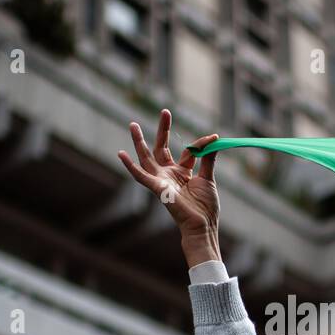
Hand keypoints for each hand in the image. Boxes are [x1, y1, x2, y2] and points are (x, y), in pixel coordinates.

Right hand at [117, 109, 221, 267]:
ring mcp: (161, 180)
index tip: (213, 136)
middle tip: (165, 111)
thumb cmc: (205, 206)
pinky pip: (140, 176)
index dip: (200, 143)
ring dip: (139, 141)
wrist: (202, 224)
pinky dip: (130, 166)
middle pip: (162, 148)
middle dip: (163, 129)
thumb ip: (208, 159)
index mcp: (182, 172)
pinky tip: (121, 154)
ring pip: (146, 157)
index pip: (188, 151)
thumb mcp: (208, 178)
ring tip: (133, 124)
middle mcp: (169, 174)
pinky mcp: (156, 188)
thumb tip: (214, 140)